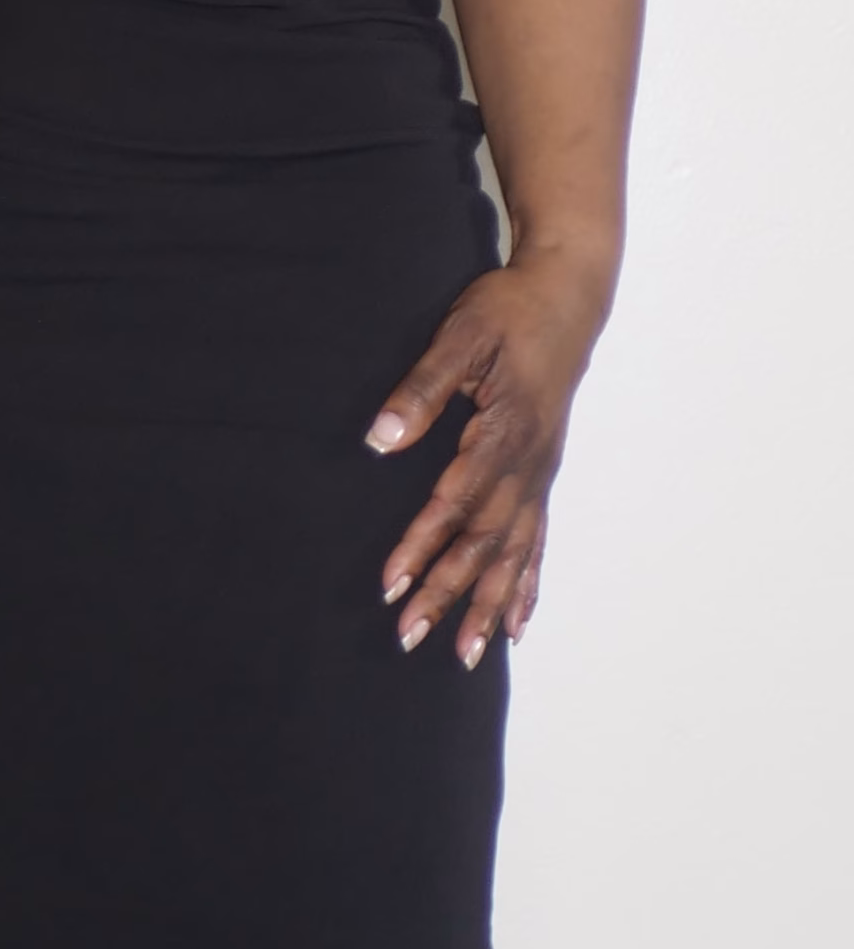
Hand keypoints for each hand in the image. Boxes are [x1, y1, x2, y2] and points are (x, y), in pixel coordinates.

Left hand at [364, 250, 606, 666]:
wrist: (568, 295)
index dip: (423, 545)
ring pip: (514, 553)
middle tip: (409, 636)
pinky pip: (538, 541)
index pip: (456, 502)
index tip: (391, 583)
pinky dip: (526, 585)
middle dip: (448, 593)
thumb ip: (421, 390)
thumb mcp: (460, 336)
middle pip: (486, 542)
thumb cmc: (508, 311)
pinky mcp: (543, 473)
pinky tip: (516, 624)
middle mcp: (528, 464)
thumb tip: (381, 439)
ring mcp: (540, 473)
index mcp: (504, 432)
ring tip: (466, 653)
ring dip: (488, 605)